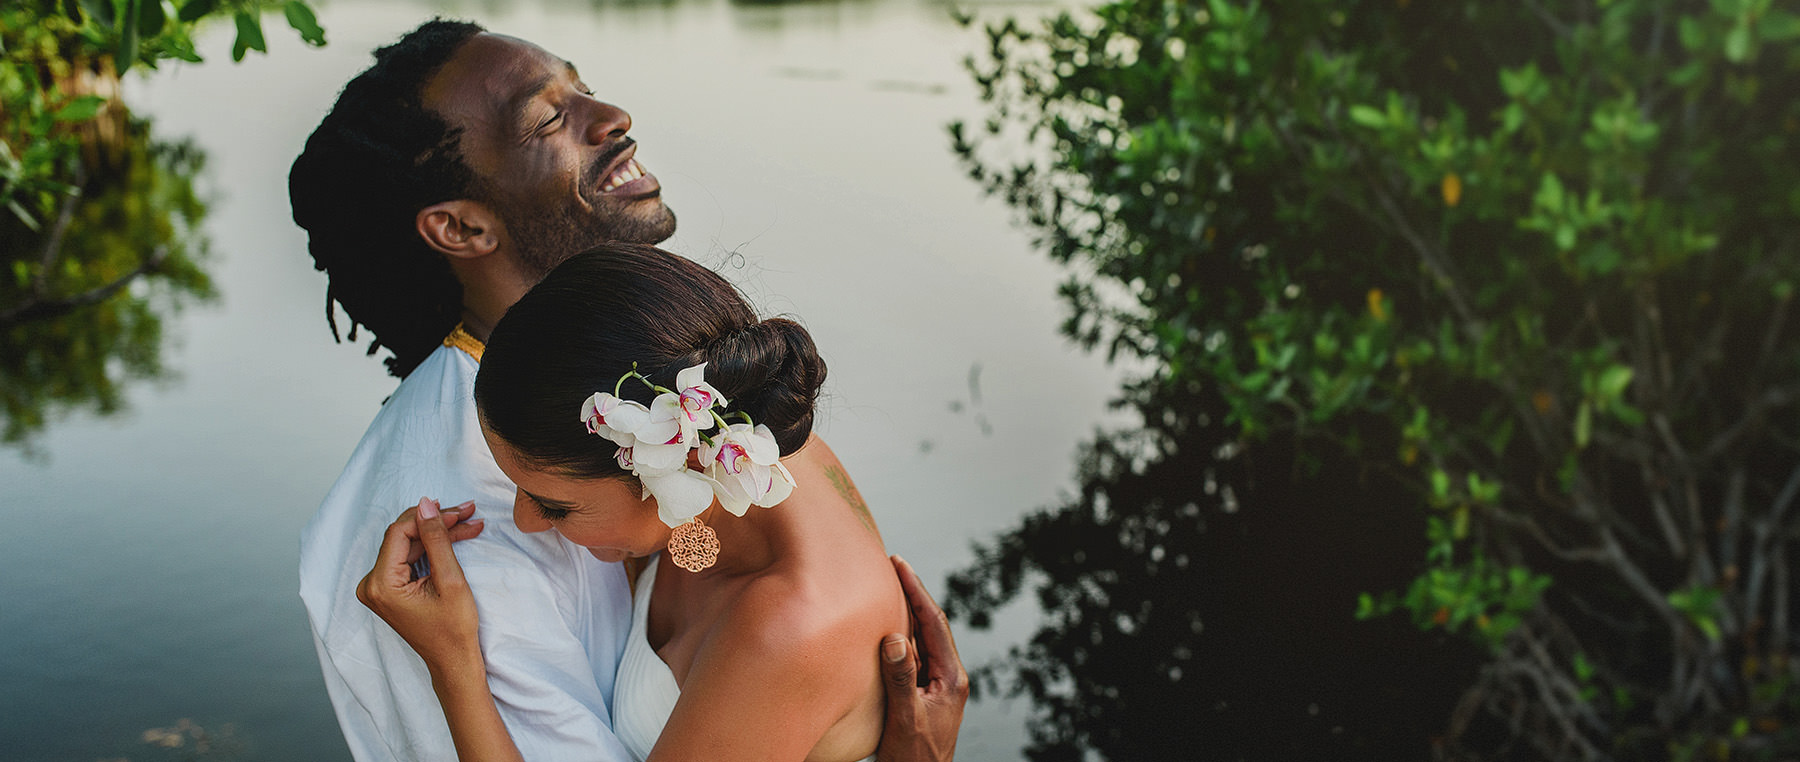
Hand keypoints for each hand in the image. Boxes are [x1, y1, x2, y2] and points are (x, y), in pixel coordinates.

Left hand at [356, 497, 486, 676]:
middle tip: (468, 513)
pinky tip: (456, 537)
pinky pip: (409, 558)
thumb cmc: (453, 629)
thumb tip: (426, 503)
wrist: (453, 661)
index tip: (460, 512)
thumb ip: (436, 539)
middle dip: (437, 523)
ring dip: (439, 533)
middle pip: (404, 537)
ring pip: (410, 545)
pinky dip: (433, 548)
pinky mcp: (389, 588)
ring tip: (469, 523)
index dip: (429, 517)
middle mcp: (371, 585)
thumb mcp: (450, 580)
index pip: (399, 533)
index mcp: (380, 585)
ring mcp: (378, 587)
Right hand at [875, 555, 968, 761]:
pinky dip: (899, 637)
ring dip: (905, 614)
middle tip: (892, 566)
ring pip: (922, 640)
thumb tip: (895, 638)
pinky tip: (884, 628)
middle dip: (912, 594)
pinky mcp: (925, 693)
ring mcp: (938, 685)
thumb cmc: (915, 759)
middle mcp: (949, 677)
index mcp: (952, 678)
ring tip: (886, 587)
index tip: (899, 565)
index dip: (917, 591)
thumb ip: (901, 678)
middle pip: (930, 625)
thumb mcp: (905, 718)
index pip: (935, 623)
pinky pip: (913, 657)